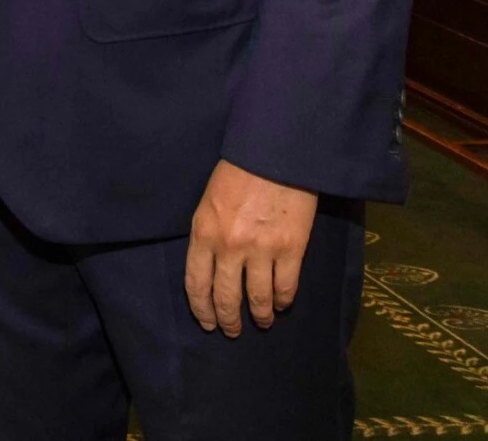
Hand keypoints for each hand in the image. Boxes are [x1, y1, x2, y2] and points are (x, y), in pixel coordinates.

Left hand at [184, 158, 318, 336]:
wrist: (275, 155)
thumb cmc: (237, 174)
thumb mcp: (208, 202)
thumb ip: (207, 235)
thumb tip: (211, 267)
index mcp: (203, 233)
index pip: (196, 284)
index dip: (201, 309)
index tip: (207, 323)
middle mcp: (229, 247)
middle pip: (226, 297)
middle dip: (228, 320)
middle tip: (232, 331)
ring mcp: (262, 250)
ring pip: (257, 298)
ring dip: (260, 316)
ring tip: (262, 322)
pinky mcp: (291, 249)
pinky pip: (286, 287)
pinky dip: (284, 300)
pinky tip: (282, 304)